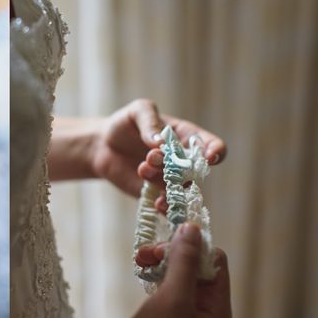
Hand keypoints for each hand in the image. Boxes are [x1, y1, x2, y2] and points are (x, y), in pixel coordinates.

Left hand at [91, 99, 225, 197]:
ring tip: (142, 169)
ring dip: (166, 183)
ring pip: (181, 188)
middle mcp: (183, 160)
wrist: (102, 146)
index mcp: (186, 137)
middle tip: (152, 157)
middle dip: (179, 167)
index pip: (211, 145)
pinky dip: (167, 207)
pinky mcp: (156, 193)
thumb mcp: (138, 111)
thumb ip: (150, 121)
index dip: (215, 151)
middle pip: (196, 171)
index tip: (208, 157)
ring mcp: (171, 179)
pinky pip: (169, 205)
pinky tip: (157, 202)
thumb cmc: (125, 124)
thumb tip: (159, 142)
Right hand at [93, 224, 231, 317]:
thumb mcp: (173, 300)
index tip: (167, 239)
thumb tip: (193, 228)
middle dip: (173, 253)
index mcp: (218, 311)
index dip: (194, 246)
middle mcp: (206, 314)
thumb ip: (185, 262)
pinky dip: (153, 276)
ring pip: (178, 275)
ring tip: (139, 260)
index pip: (216, 262)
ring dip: (160, 262)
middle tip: (145, 253)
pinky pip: (165, 288)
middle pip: (197, 266)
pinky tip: (140, 273)